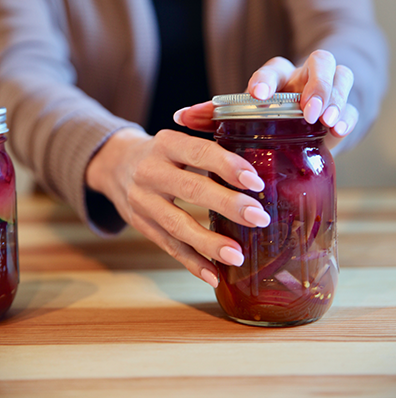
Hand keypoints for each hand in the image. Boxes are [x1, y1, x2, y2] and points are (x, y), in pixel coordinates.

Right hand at [85, 127, 271, 287]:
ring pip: (177, 225)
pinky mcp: (142, 225)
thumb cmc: (164, 153)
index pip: (200, 152)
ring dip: (209, 243)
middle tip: (259, 218)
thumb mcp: (180, 140)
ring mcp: (143, 201)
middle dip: (228, 205)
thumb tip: (260, 175)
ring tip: (238, 256)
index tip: (255, 182)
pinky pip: (169, 247)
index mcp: (166, 144)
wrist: (114, 164)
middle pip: (192, 190)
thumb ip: (212, 152)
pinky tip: (214, 276)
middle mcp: (151, 171)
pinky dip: (193, 263)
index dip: (228, 166)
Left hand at [175, 51, 357, 148]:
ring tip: (328, 121)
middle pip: (320, 62)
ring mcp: (331, 91)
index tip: (257, 96)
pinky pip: (354, 106)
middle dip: (315, 86)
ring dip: (335, 98)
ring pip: (342, 76)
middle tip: (308, 111)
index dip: (266, 79)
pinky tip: (340, 131)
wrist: (309, 123)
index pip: (274, 67)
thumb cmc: (272, 118)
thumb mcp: (247, 115)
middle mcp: (307, 77)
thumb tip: (179, 117)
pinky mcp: (346, 110)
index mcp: (280, 77)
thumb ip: (215, 116)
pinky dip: (348, 116)